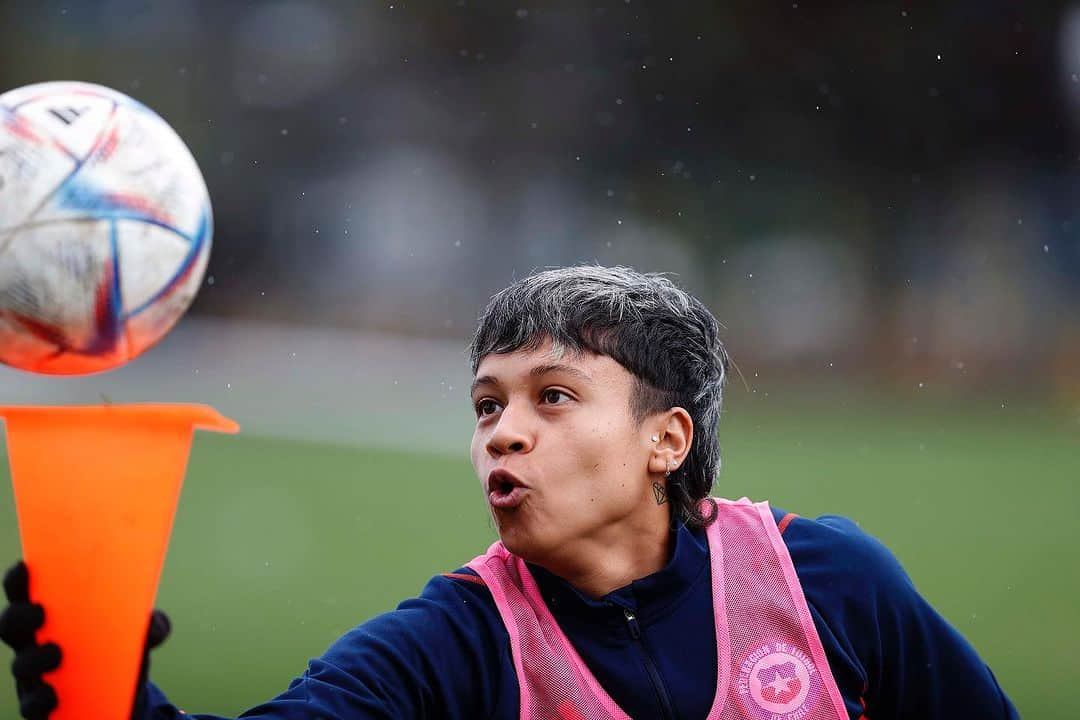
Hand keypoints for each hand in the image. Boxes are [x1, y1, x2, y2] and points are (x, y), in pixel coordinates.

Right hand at [0, 561, 170, 719]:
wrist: (122, 694)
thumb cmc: (119, 649)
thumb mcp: (138, 634)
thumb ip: (150, 626)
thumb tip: (152, 626)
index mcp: (53, 616)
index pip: (26, 593)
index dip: (19, 581)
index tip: (25, 567)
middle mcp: (35, 642)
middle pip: (12, 626)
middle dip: (19, 616)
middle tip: (39, 612)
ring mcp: (35, 674)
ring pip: (20, 665)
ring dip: (34, 658)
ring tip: (56, 652)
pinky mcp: (40, 704)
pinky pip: (30, 704)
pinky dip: (39, 699)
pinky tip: (52, 695)